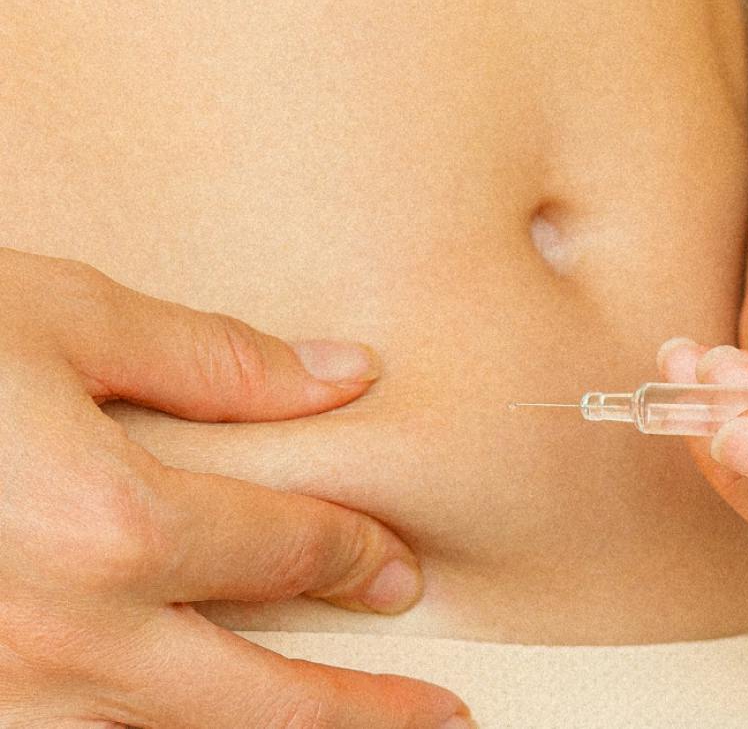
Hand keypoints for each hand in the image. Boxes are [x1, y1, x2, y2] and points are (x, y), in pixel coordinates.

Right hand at [0, 247, 470, 727]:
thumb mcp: (70, 320)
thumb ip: (218, 361)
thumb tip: (342, 375)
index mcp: (110, 523)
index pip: (282, 549)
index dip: (353, 555)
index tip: (397, 568)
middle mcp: (63, 635)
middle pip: (256, 696)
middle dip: (362, 709)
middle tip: (441, 718)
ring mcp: (3, 694)